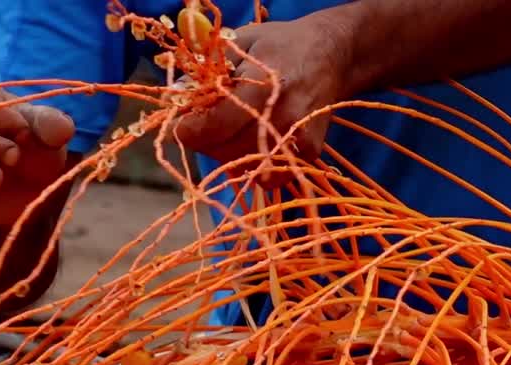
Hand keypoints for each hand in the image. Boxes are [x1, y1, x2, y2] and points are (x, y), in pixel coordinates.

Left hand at [174, 17, 351, 177]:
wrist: (333, 53)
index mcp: (261, 86)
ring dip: (228, 154)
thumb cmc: (280, 45)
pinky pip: (268, 175)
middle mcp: (281, 116)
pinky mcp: (309, 152)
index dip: (189, 130)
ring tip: (235, 129)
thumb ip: (208, 70)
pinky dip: (255, 167)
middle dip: (207, 140)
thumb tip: (177, 95)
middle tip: (211, 122)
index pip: (211, 128)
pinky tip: (255, 145)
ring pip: (242, 167)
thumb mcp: (241, 43)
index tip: (184, 123)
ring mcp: (297, 137)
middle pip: (223, 150)